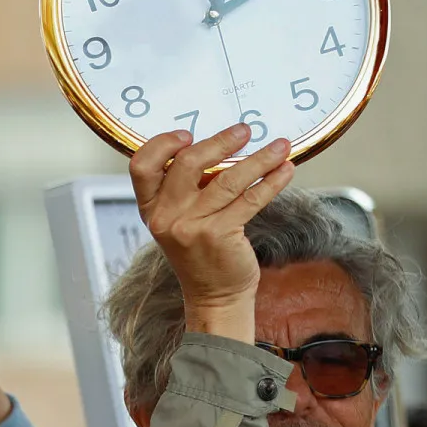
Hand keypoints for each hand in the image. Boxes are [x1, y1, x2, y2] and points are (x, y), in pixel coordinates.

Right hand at [130, 124, 293, 336]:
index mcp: (150, 209)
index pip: (141, 166)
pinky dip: (272, 181)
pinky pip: (250, 199)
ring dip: (259, 158)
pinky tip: (284, 170)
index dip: (162, 144)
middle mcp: (165, 217)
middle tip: (244, 131)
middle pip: (187, 163)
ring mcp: (191, 227)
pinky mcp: (220, 235)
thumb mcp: (179, 220)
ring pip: (227, 179)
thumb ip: (185, 190)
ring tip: (280, 146)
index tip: (188, 134)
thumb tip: (219, 147)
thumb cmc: (201, 252)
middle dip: (220, 142)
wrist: (214, 295)